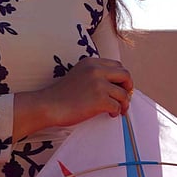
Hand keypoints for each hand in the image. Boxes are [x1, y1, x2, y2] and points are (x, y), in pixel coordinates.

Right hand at [15, 57, 132, 138]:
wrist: (48, 105)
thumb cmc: (61, 94)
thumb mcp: (78, 75)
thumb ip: (95, 74)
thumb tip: (118, 84)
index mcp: (91, 62)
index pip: (118, 65)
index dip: (122, 77)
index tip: (119, 87)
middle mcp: (96, 70)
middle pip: (125, 75)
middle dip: (128, 87)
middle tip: (124, 97)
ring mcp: (99, 85)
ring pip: (124, 93)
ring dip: (124, 103)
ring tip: (118, 109)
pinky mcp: (100, 99)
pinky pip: (118, 106)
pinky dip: (116, 111)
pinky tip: (109, 114)